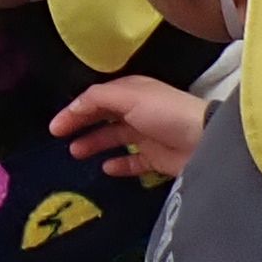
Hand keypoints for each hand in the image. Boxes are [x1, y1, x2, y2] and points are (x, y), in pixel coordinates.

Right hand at [52, 77, 210, 180]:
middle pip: (103, 117)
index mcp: (131, 93)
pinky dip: (119, 164)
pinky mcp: (157, 159)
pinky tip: (106, 168)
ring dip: (95, 144)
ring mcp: (148, 136)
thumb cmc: (165, 113)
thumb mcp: (129, 97)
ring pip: (114, 139)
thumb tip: (74, 106)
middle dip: (81, 125)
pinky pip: (133, 162)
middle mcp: (138, 112)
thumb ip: (98, 98)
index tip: (55, 127)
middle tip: (60, 139)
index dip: (74, 111)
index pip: (96, 99)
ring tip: (76, 153)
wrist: (206, 141)